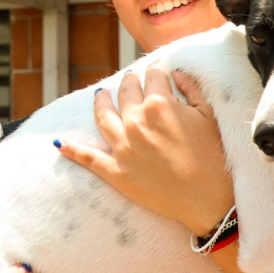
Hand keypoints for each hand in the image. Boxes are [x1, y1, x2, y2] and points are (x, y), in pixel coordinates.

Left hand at [55, 64, 233, 234]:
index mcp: (159, 105)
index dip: (156, 72)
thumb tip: (174, 73)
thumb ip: (191, 89)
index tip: (157, 72)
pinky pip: (88, 158)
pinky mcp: (116, 172)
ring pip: (103, 116)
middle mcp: (136, 122)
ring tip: (99, 95)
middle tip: (131, 80)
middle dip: (129, 82)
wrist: (208, 200)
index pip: (153, 77)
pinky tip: (60, 143)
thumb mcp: (208, 116)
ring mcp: (122, 147)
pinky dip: (73, 150)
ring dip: (99, 102)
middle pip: (126, 92)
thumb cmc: (213, 158)